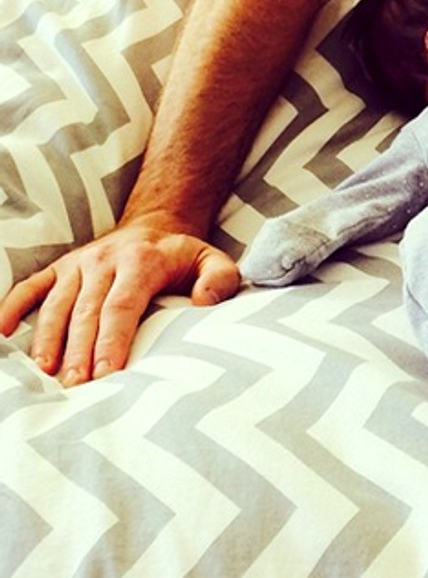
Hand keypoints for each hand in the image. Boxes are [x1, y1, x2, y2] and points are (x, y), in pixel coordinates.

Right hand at [0, 222, 239, 384]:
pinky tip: (0, 332)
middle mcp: (105, 260)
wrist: (155, 225)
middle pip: (87, 311)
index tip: (106, 373)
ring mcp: (78, 264)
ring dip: (48, 339)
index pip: (122, 305)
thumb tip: (205, 303)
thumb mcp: (212, 260)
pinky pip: (30, 287)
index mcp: (141, 261)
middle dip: (80, 350)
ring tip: (45, 373)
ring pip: (57, 304)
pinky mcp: (59, 268)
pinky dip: (12, 307)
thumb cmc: (182, 257)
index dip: (112, 339)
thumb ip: (220, 279)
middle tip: (76, 388)